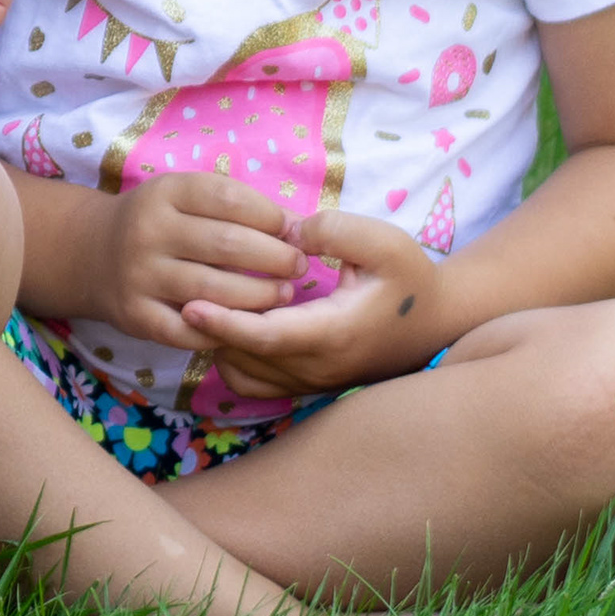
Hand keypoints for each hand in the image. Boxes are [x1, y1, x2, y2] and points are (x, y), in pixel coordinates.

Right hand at [76, 173, 313, 346]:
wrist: (93, 254)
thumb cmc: (161, 222)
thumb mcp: (186, 196)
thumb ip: (236, 206)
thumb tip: (298, 228)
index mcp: (165, 193)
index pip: (229, 199)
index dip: (270, 216)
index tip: (292, 230)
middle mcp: (148, 231)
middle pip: (227, 245)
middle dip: (275, 258)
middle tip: (299, 266)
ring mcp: (140, 276)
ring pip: (214, 292)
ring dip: (260, 296)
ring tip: (284, 294)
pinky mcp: (136, 316)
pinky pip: (189, 330)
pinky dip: (223, 329)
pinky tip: (245, 324)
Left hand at [176, 211, 442, 399]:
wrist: (436, 321)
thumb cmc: (409, 278)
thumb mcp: (383, 242)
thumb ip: (335, 229)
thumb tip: (288, 232)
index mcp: (333, 332)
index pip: (267, 336)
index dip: (226, 323)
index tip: (190, 305)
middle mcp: (317, 367)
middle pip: (246, 357)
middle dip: (209, 330)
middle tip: (178, 296)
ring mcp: (312, 382)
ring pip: (244, 375)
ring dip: (218, 345)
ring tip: (199, 304)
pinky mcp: (307, 386)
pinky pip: (254, 383)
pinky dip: (232, 359)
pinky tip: (228, 324)